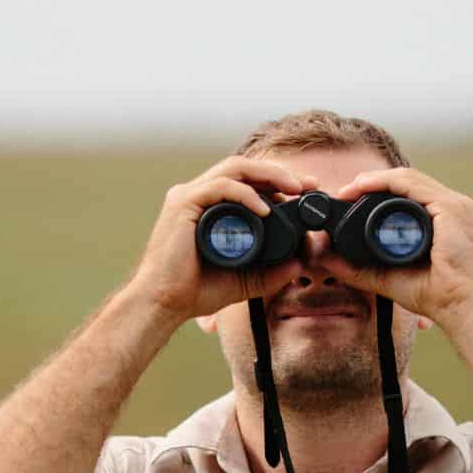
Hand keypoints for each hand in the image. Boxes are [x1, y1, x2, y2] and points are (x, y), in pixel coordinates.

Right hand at [127, 156, 318, 323]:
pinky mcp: (183, 204)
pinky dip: (246, 194)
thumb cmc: (194, 290)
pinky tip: (266, 208)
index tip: (306, 192)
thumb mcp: (244, 279)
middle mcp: (199, 195)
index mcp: (211, 206)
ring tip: (294, 188)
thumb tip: (299, 263)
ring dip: (269, 174)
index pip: (249, 181)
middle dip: (280, 173)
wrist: (163, 304)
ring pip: (235, 168)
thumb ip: (271, 272)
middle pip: (245, 168)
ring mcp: (189, 196)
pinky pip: (221, 187)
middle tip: (308, 185)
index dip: (278, 181)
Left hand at [329, 167, 472, 330]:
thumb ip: (359, 268)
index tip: (349, 202)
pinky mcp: (451, 207)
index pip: (408, 196)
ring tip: (349, 189)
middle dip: (373, 184)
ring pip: (407, 179)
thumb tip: (327, 258)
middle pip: (406, 184)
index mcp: (443, 221)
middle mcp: (451, 208)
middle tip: (344, 193)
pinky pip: (412, 184)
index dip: (377, 194)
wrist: (463, 306)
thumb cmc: (439, 295)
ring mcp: (453, 205)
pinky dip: (385, 181)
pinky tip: (364, 186)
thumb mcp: (390, 276)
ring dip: (374, 180)